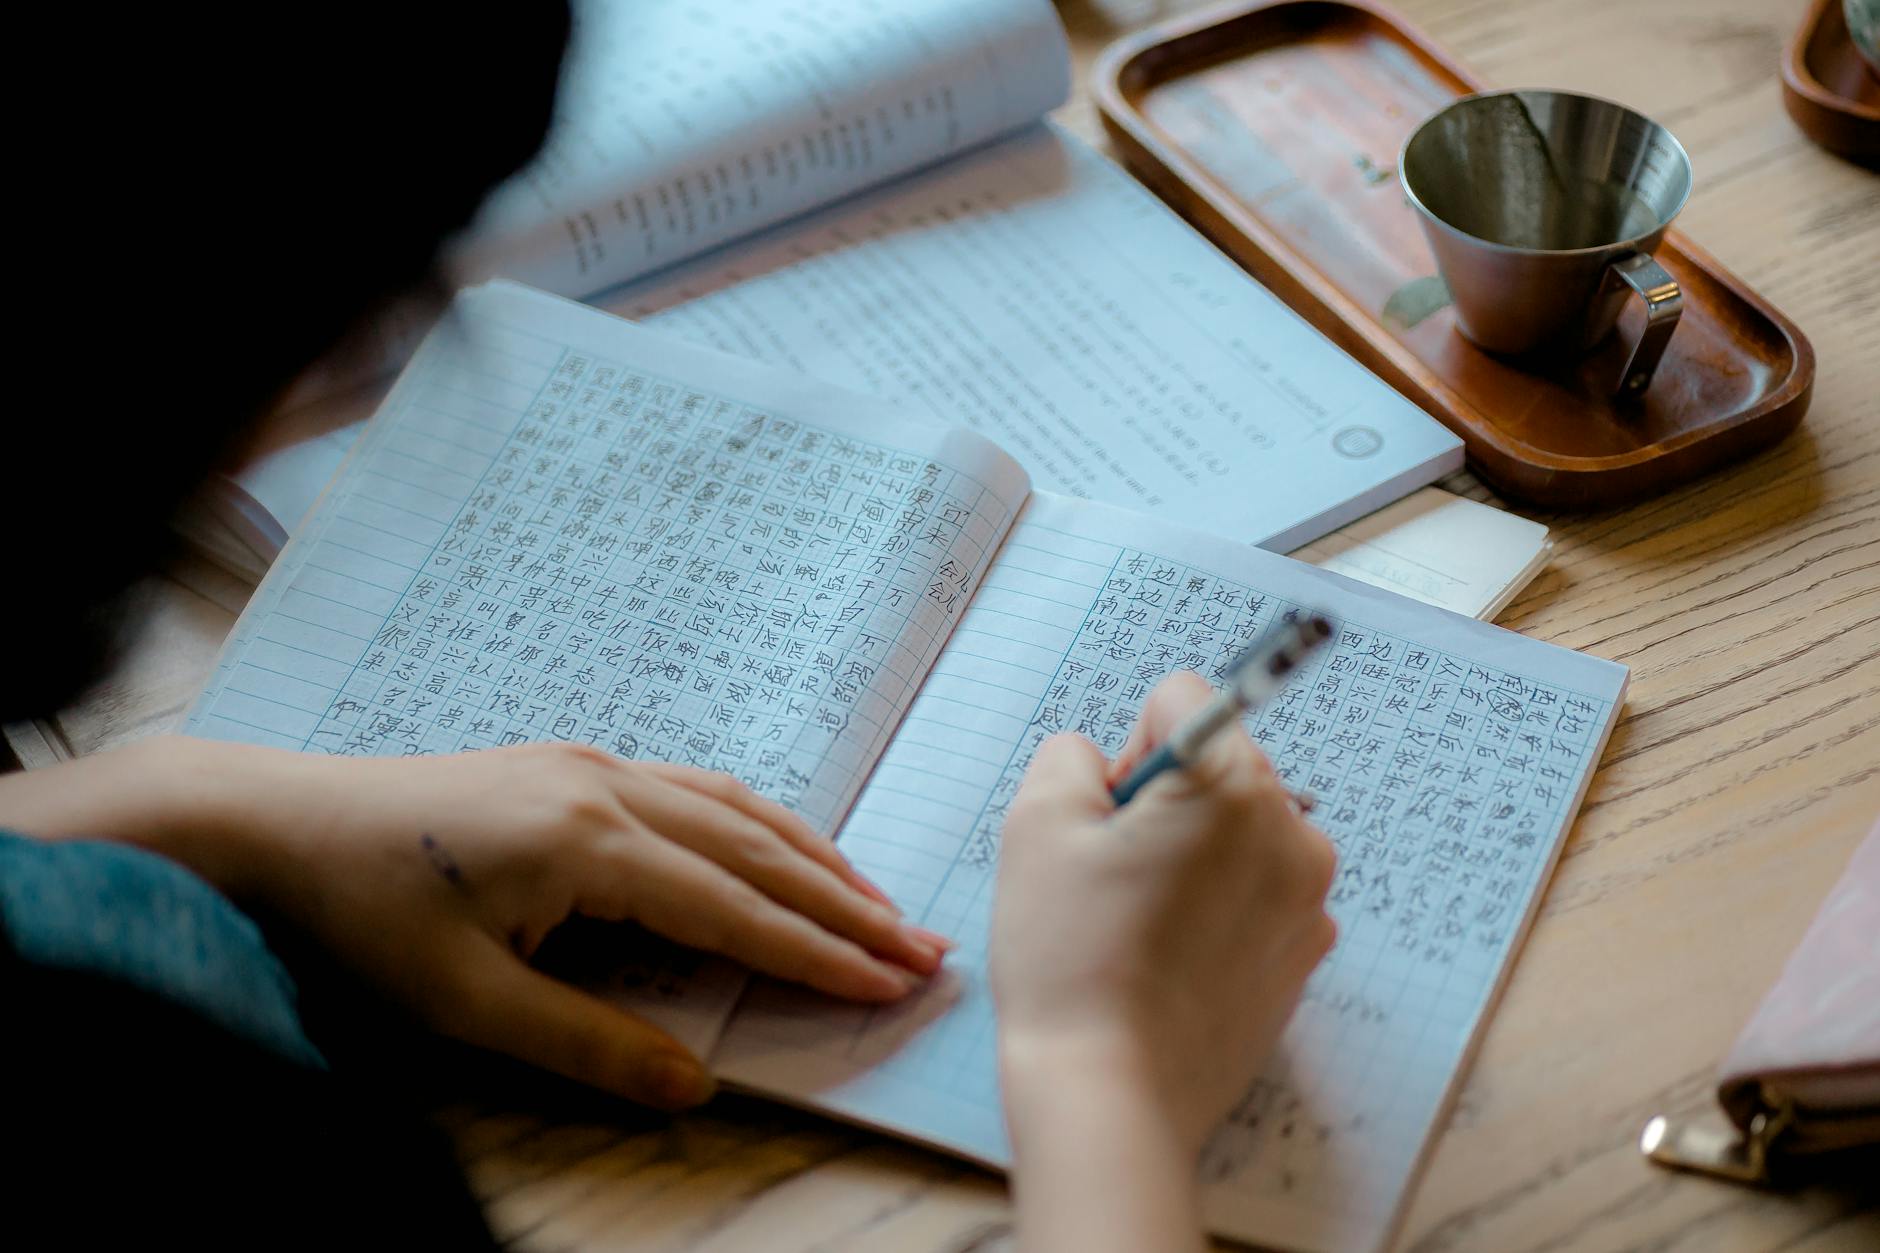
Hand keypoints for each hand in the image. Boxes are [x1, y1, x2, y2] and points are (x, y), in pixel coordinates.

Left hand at [0, 737, 947, 1108]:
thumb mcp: (465, 1003)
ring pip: (738, 808)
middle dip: (849, 903)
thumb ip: (586, 1043)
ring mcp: (595, 765)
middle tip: (926, 946)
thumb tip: (694, 1086)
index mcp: (588, 843)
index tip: (894, 982)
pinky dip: (761, 826)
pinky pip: (698, 789)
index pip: (736, 908)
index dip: (821, 953)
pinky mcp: (577, 762)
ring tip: (882, 903)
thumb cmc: (365, 914)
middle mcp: (609, 787)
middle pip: (759, 850)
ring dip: (817, 858)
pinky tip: (785, 848)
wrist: (283, 820)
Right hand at [990, 672, 1334, 1249]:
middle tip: (1113, 879)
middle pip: (1215, 768)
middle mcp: (1292, 830)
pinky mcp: (1304, 954)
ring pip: (1234, 832)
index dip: (1124, 754)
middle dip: (1162, 804)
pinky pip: (1254, 892)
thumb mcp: (1036, 825)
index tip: (1106, 821)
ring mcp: (1308, 898)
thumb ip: (1070, 757)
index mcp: (1233, 784)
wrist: (1111, 1093)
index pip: (1179, 703)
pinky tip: (1171, 960)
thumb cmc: (1070, 958)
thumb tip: (1107, 764)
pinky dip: (1214, 909)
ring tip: (1139, 926)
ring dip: (1189, 857)